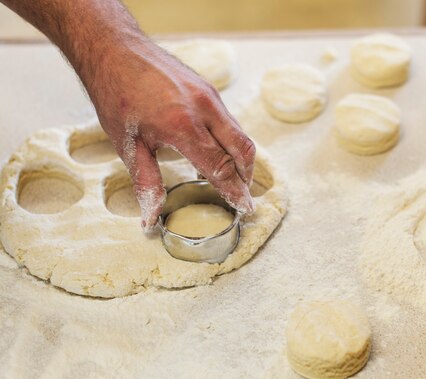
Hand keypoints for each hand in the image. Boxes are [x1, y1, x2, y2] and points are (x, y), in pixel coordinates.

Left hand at [85, 41, 255, 229]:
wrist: (114, 47)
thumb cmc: (115, 93)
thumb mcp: (127, 144)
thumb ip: (146, 183)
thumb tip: (151, 218)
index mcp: (183, 126)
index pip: (221, 167)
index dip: (235, 191)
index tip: (245, 209)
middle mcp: (204, 108)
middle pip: (242, 150)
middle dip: (246, 177)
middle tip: (243, 197)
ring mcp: (209, 95)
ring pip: (237, 134)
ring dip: (239, 159)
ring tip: (229, 178)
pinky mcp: (208, 88)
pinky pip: (227, 120)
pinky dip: (228, 141)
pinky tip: (213, 152)